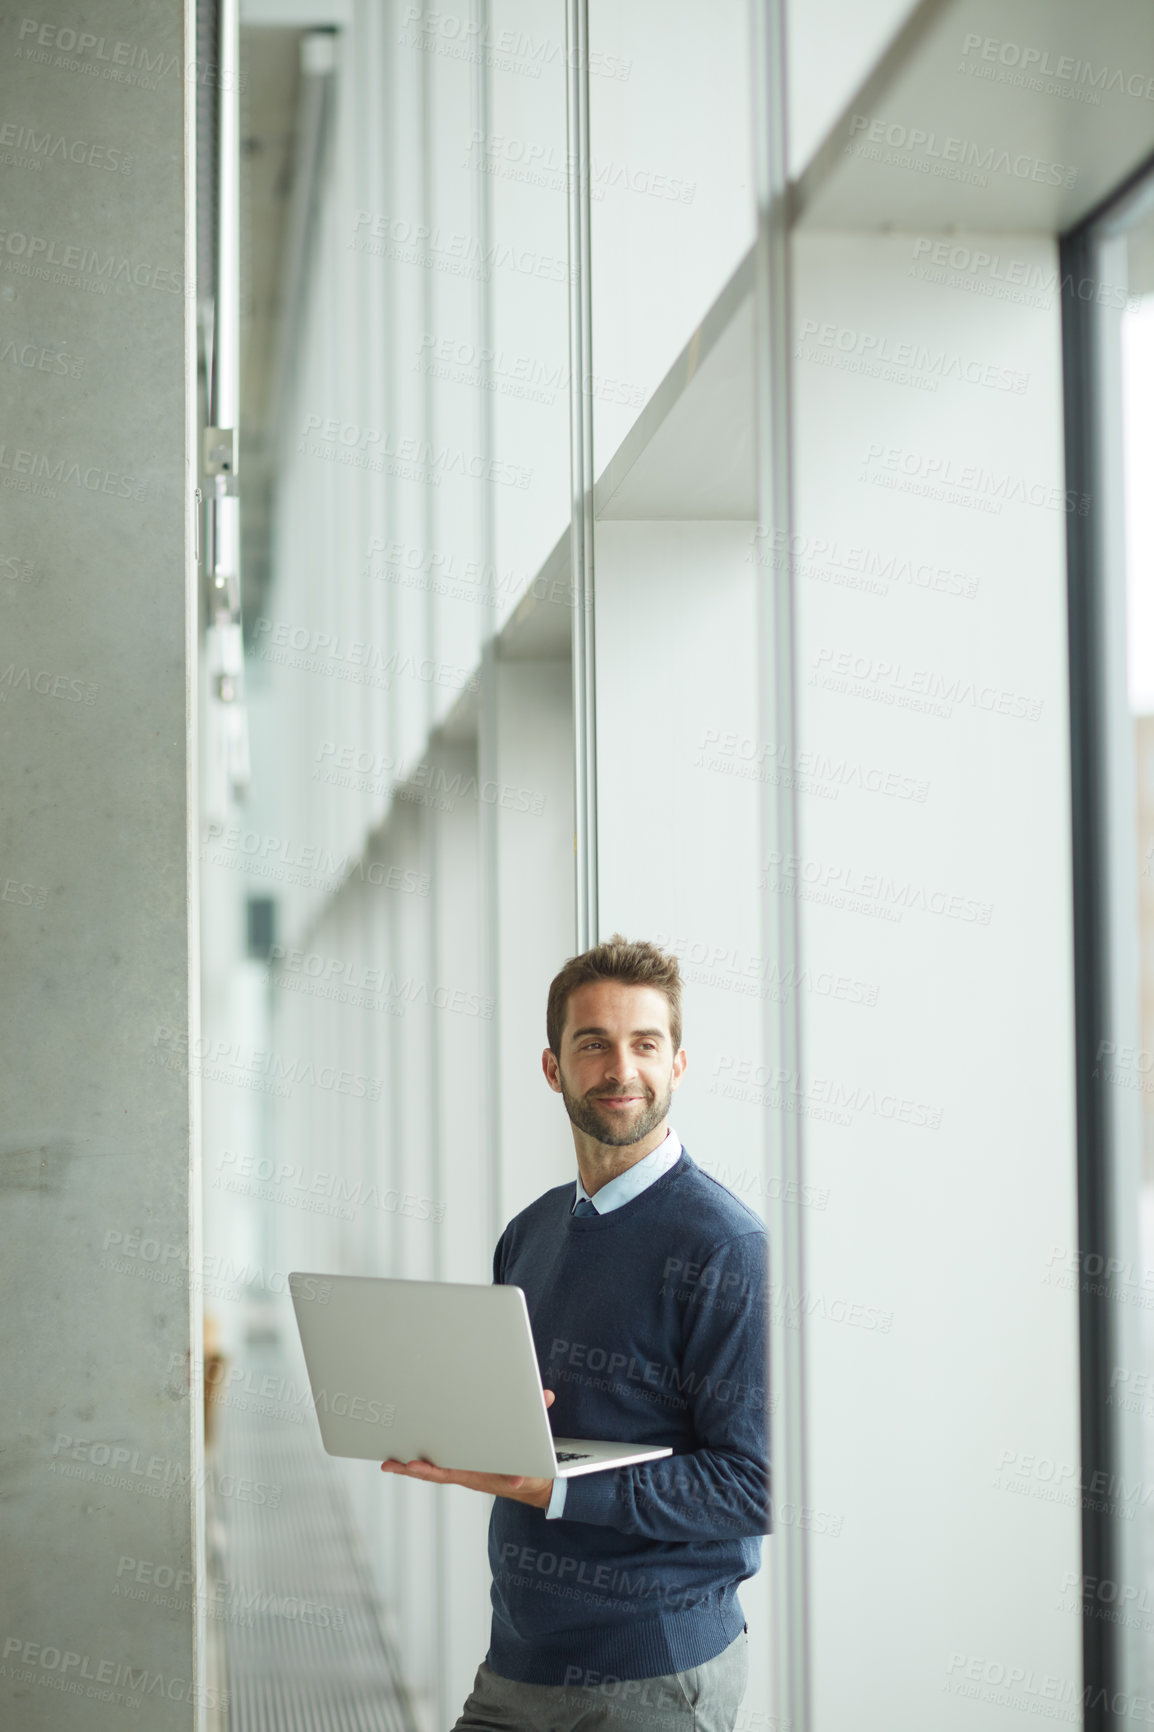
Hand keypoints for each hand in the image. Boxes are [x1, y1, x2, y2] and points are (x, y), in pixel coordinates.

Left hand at [380, 1390, 556, 1508]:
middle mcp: (468, 1475)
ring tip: (389, 1460)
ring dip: (411, 1466)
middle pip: (433, 1473)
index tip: (414, 1465)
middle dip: (410, 1468)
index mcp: (479, 1475)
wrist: (534, 1485)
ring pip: (433, 1470)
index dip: (431, 1469)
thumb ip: (533, 1451)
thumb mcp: (535, 1462)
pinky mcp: (466, 1467)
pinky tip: (409, 1456)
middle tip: (389, 1463)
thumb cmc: (532, 1470)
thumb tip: (528, 1453)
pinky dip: (424, 1463)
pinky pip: (440, 1466)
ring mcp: (465, 1472)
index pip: (450, 1472)